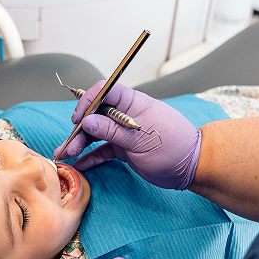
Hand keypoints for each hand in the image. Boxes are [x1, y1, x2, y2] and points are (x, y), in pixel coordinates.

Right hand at [54, 82, 201, 189]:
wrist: (192, 167)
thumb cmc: (174, 148)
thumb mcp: (140, 140)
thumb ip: (113, 130)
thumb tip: (88, 120)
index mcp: (134, 103)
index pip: (106, 91)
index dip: (88, 101)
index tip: (78, 119)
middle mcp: (127, 115)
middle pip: (96, 114)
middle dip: (80, 129)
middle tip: (68, 146)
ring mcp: (125, 132)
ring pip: (97, 133)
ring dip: (81, 143)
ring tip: (67, 155)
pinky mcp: (126, 149)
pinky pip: (104, 149)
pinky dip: (92, 156)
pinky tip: (80, 164)